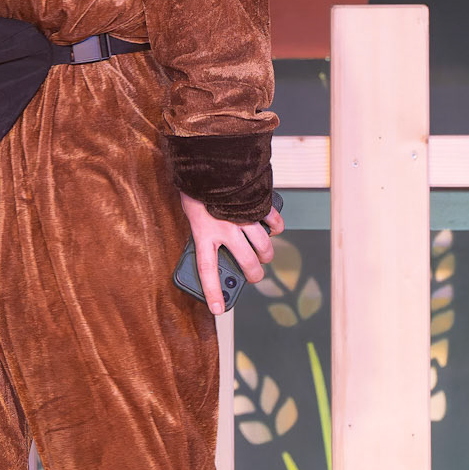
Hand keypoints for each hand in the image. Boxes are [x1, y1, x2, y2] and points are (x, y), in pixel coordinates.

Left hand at [179, 192, 284, 316]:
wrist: (206, 159)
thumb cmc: (195, 187)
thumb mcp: (191, 213)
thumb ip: (203, 230)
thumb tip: (215, 246)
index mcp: (204, 233)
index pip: (207, 270)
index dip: (213, 291)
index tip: (217, 310)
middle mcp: (225, 229)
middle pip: (245, 262)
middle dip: (254, 275)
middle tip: (255, 276)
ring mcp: (242, 218)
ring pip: (263, 246)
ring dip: (266, 254)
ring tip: (265, 256)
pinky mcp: (255, 204)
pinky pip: (272, 221)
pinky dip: (276, 227)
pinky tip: (274, 229)